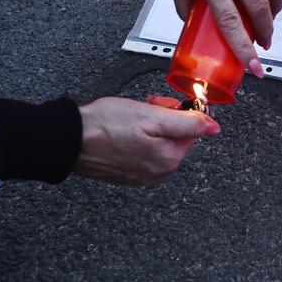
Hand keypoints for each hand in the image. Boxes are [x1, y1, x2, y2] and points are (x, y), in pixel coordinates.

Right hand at [73, 96, 220, 186]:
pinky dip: (136, 138)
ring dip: (149, 127)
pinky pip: (141, 151)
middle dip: (163, 119)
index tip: (161, 105)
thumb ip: (189, 123)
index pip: (191, 131)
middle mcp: (157, 173)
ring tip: (129, 119)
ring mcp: (140, 175)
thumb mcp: (153, 116)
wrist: (67, 139)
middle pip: (175, 138)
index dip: (177, 112)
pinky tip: (121, 130)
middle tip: (144, 109)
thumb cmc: (105, 127)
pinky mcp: (124, 173)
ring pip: (158, 143)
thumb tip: (213, 128)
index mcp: (169, 161)